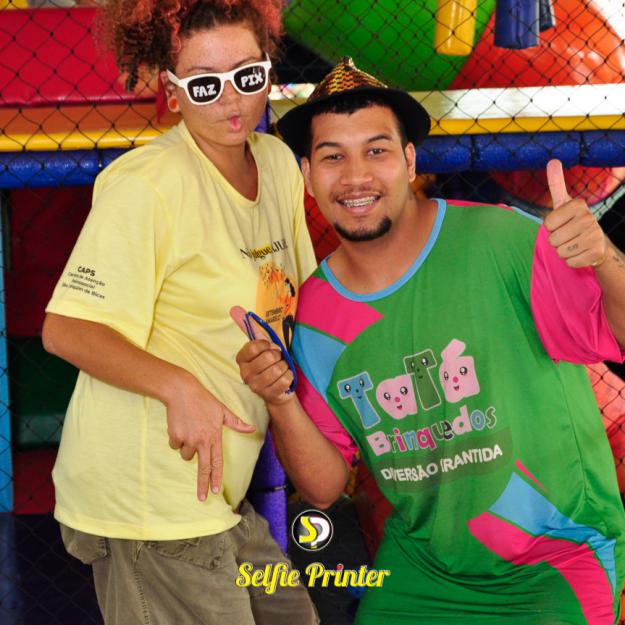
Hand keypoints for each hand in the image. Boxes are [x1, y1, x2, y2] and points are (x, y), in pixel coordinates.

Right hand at [165, 373, 255, 500]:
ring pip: (186, 455)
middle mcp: (202, 441)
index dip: (216, 477)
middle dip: (202, 485)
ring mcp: (188, 439)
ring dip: (187, 447)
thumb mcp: (223, 411)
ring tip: (190, 429)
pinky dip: (176, 439)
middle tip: (202, 498)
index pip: (217, 462)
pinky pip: (175, 446)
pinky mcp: (175, 436)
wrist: (182, 391)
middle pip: (203, 468)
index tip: (216, 491)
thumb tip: (252, 428)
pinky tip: (180, 425)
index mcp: (214, 436)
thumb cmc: (204, 400)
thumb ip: (236, 423)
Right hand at [230, 306, 294, 405]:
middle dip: (278, 357)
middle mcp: (245, 374)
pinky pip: (285, 379)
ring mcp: (255, 386)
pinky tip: (284, 379)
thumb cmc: (269, 363)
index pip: (254, 346)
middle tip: (276, 360)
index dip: (266, 345)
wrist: (278, 389)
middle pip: (268, 357)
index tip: (268, 347)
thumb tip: (234, 308)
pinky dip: (289, 377)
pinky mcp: (268, 395)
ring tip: (280, 370)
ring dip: (284, 367)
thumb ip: (248, 327)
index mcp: (242, 359)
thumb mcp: (261, 344)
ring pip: (277, 369)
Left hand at [544, 159, 607, 267]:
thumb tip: (553, 160)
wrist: (596, 241)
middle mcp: (588, 218)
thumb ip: (557, 183)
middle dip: (556, 240)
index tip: (562, 222)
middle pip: (552, 240)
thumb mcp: (563, 202)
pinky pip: (569, 262)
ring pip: (560, 252)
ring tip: (574, 242)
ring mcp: (594, 236)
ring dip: (563, 250)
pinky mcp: (595, 253)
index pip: (547, 224)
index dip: (550, 227)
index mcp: (578, 205)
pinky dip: (571, 260)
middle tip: (568, 234)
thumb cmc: (573, 220)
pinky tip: (581, 252)